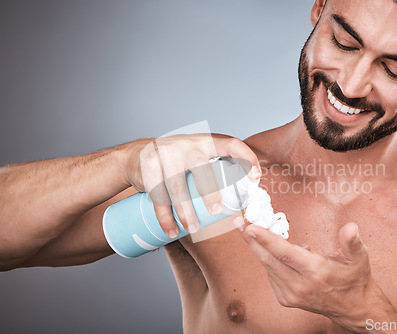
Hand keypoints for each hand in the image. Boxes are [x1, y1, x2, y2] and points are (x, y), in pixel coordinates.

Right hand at [121, 134, 260, 237]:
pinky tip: (172, 230)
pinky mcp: (148, 164)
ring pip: (177, 185)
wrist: (137, 155)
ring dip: (185, 211)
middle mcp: (188, 144)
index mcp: (207, 142)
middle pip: (201, 167)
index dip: (246, 157)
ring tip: (193, 229)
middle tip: (216, 211)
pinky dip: (164, 216)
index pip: (231, 144)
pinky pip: (157, 193)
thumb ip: (216, 176)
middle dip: (210, 190)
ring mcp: (166, 153)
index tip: (255, 177)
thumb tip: (241, 212)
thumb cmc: (178, 164)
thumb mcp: (198, 161)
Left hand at [242, 222, 392, 330]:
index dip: (266, 239)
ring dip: (256, 247)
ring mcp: (291, 294)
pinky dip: (269, 260)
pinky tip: (275, 249)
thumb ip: (352, 242)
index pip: (285, 253)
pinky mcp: (286, 298)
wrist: (353, 308)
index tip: (251, 227)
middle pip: (268, 259)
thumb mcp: (359, 258)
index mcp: (315, 272)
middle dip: (251, 239)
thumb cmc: (354, 279)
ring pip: (267, 266)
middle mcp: (300, 285)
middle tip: (239, 221)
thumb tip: (351, 227)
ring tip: (249, 229)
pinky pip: (271, 274)